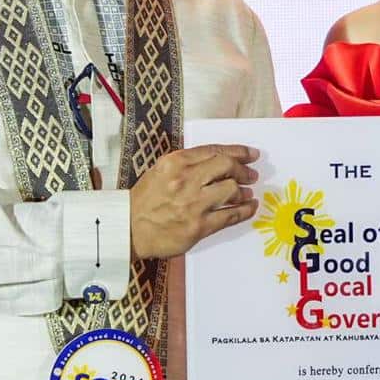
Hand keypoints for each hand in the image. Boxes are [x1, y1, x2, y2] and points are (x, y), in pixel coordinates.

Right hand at [130, 144, 259, 258]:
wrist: (128, 228)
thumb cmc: (145, 199)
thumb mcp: (161, 170)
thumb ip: (188, 163)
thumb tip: (218, 160)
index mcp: (176, 162)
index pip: (215, 151)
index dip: (238, 151)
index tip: (251, 154)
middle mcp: (186, 180)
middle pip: (227, 167)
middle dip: (244, 170)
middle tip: (251, 175)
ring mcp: (193, 204)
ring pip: (232, 190)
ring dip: (244, 191)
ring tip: (247, 193)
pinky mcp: (198, 226)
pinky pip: (229, 216)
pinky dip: (245, 211)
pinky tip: (250, 208)